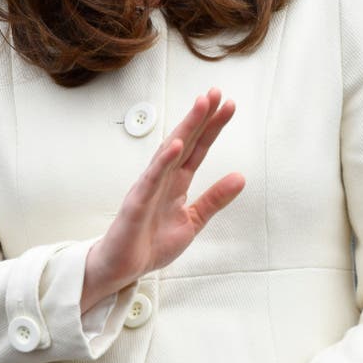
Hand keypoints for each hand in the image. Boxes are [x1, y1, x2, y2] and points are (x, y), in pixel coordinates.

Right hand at [81, 88, 244, 310]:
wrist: (121, 269)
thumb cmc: (150, 243)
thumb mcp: (192, 220)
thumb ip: (214, 199)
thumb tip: (241, 177)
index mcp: (175, 182)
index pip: (198, 149)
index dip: (212, 128)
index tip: (228, 105)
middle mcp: (162, 179)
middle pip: (185, 141)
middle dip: (200, 117)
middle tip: (216, 92)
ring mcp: (148, 188)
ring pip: (168, 152)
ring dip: (186, 128)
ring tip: (201, 105)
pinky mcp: (136, 204)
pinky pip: (151, 179)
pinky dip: (163, 161)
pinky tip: (177, 144)